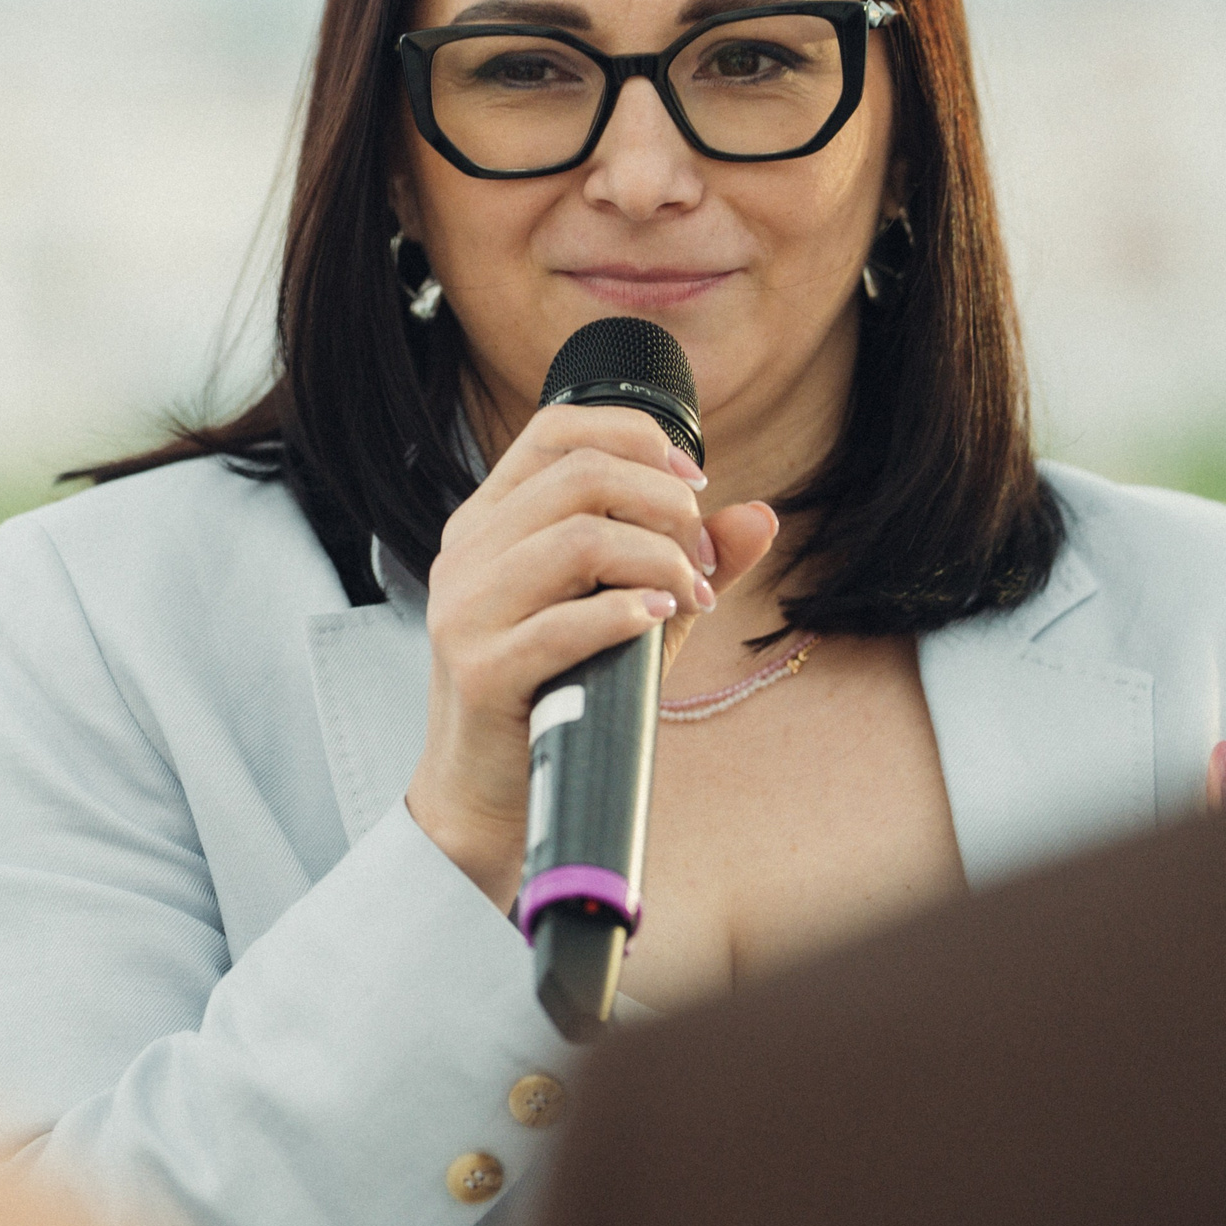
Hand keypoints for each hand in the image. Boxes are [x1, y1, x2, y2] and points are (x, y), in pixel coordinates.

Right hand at [406, 405, 778, 906]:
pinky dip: (628, 614)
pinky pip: (564, 623)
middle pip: (579, 475)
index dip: (635, 436)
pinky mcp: (481, 670)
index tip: (695, 481)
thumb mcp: (626, 613)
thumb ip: (686, 562)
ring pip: (578, 539)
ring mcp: (465, 610)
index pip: (555, 430)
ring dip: (657, 560)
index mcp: (488, 521)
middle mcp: (466, 552)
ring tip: (688, 596)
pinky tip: (660, 621)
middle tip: (700, 556)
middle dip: (665, 506)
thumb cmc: (557, 695)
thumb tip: (760, 515)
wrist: (489, 795)